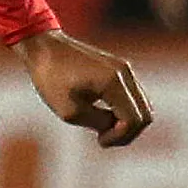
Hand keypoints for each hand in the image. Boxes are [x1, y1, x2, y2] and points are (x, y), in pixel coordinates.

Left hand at [16, 28, 153, 147]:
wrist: (43, 46)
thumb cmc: (51, 78)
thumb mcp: (70, 110)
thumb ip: (100, 123)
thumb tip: (117, 128)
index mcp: (114, 82)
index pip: (134, 120)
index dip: (120, 137)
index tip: (99, 141)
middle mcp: (125, 73)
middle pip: (145, 115)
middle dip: (127, 133)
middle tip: (102, 138)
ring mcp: (124, 69)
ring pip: (142, 107)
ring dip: (126, 123)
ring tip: (101, 129)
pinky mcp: (119, 69)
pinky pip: (133, 98)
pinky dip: (124, 112)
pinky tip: (103, 116)